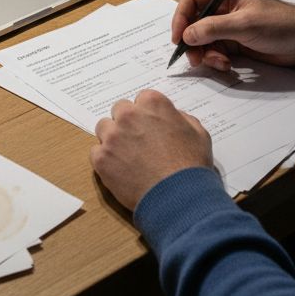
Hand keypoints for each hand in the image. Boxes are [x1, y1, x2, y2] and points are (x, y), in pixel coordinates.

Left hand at [91, 89, 213, 210]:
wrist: (178, 196)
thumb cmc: (191, 165)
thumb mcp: (198, 133)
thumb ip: (181, 119)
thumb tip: (172, 117)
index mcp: (152, 104)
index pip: (142, 99)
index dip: (147, 114)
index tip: (150, 126)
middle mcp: (128, 115)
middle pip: (119, 110)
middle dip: (127, 122)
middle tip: (137, 140)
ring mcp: (112, 137)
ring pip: (104, 128)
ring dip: (113, 137)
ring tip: (126, 155)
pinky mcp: (101, 158)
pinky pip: (96, 152)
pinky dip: (106, 159)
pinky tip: (120, 169)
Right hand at [171, 0, 294, 70]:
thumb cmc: (280, 24)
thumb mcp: (245, 24)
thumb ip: (214, 28)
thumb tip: (187, 35)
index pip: (192, 0)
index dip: (181, 18)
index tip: (178, 39)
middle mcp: (223, 8)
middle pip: (194, 23)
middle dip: (193, 42)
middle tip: (196, 59)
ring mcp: (228, 27)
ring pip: (203, 41)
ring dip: (206, 54)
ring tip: (220, 63)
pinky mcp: (235, 43)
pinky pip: (215, 51)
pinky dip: (217, 60)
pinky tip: (228, 65)